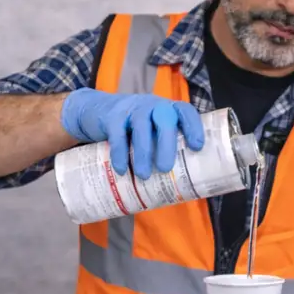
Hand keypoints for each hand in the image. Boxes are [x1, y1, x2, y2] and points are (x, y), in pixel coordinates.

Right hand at [60, 89, 204, 177]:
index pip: (185, 112)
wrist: (96, 109)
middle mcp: (153, 106)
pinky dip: (120, 153)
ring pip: (141, 126)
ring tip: (144, 176)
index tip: (197, 146)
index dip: (193, 127)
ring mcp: (132, 108)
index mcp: (168, 110)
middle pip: (164, 118)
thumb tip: (178, 187)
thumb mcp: (151, 131)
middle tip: (165, 168)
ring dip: (143, 152)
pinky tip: (121, 169)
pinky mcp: (113, 116)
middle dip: (167, 143)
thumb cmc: (134, 129)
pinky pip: (118, 133)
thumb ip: (162, 149)